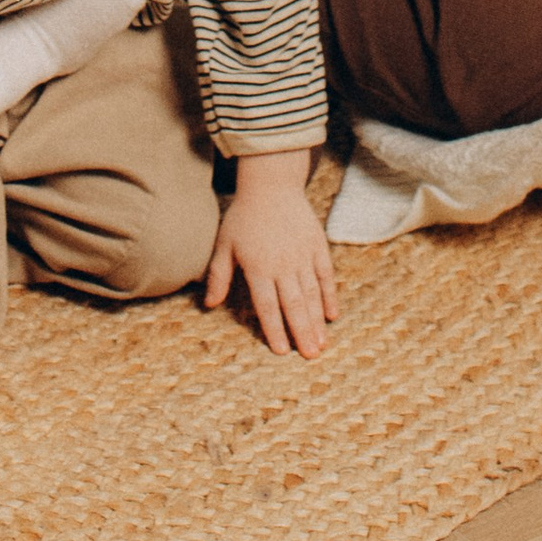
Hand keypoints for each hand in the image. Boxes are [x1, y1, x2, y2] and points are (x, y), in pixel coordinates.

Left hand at [203, 151, 338, 357]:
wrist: (272, 184)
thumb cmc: (244, 215)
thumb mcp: (224, 244)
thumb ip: (219, 276)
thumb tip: (209, 305)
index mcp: (259, 267)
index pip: (267, 306)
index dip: (274, 329)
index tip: (281, 351)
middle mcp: (283, 265)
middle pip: (293, 305)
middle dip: (302, 333)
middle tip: (310, 356)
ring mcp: (302, 255)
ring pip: (311, 295)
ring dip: (316, 321)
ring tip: (322, 344)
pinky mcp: (317, 246)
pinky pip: (325, 276)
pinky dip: (329, 296)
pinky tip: (332, 315)